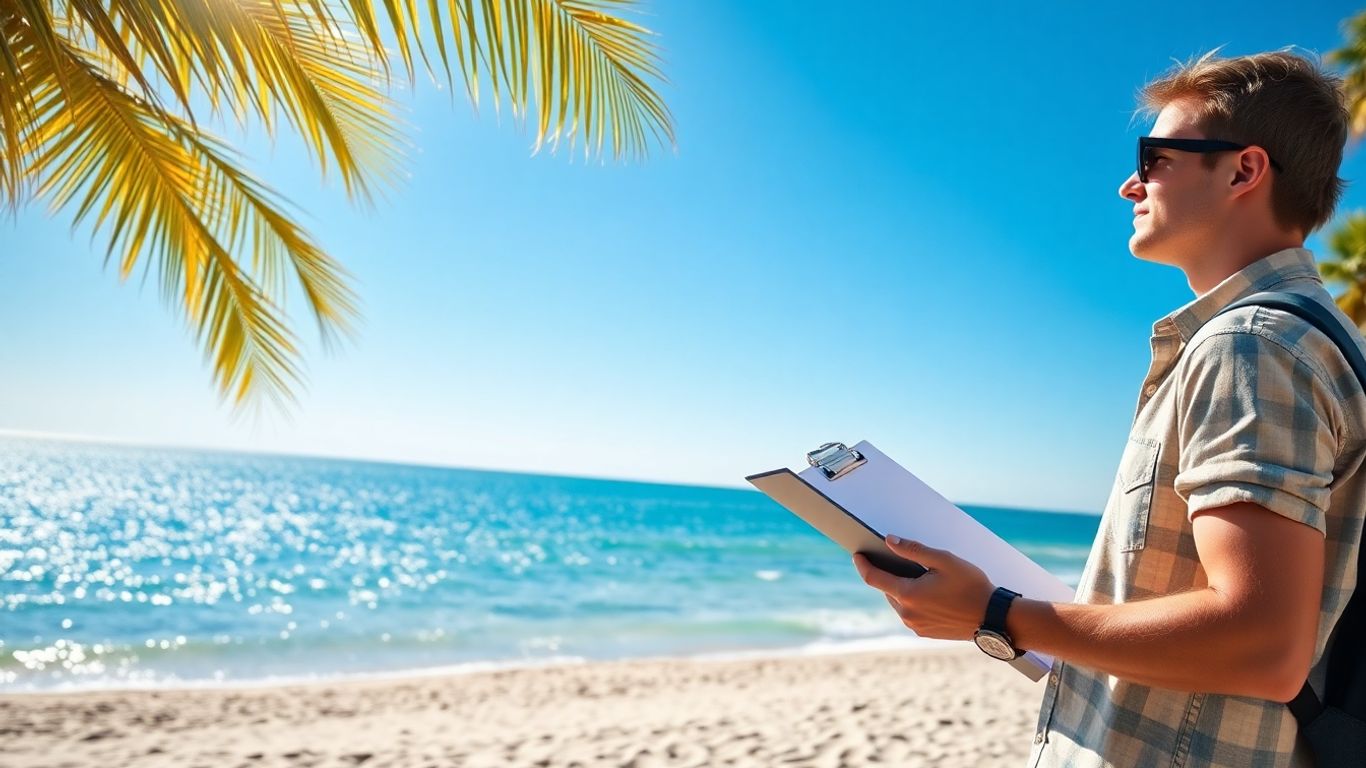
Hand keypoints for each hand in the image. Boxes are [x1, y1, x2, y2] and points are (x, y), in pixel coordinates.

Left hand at [852, 535, 995, 640]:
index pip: (873, 578)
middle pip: (887, 590)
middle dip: (890, 575)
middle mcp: (907, 614)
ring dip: (902, 589)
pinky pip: (910, 613)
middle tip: (901, 561)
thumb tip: (889, 542)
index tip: (857, 555)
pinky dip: (913, 602)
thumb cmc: (971, 586)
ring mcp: (914, 626)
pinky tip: (930, 594)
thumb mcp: (944, 560)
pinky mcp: (924, 633)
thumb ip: (913, 550)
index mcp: (908, 595)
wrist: (994, 618)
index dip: (862, 565)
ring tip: (921, 577)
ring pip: (898, 602)